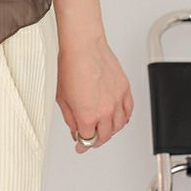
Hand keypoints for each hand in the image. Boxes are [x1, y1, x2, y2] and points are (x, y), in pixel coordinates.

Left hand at [56, 35, 132, 152]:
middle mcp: (105, 111)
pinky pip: (129, 112)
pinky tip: (118, 119)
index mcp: (87, 115)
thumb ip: (69, 117)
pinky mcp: (125, 90)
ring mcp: (117, 101)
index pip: (87, 139)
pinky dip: (124, 118)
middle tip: (90, 138)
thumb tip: (75, 127)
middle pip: (104, 136)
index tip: (80, 145)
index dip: (82, 143)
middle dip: (95, 140)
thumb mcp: (61, 97)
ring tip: (102, 129)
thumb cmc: (71, 65)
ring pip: (118, 126)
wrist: (83, 46)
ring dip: (109, 131)